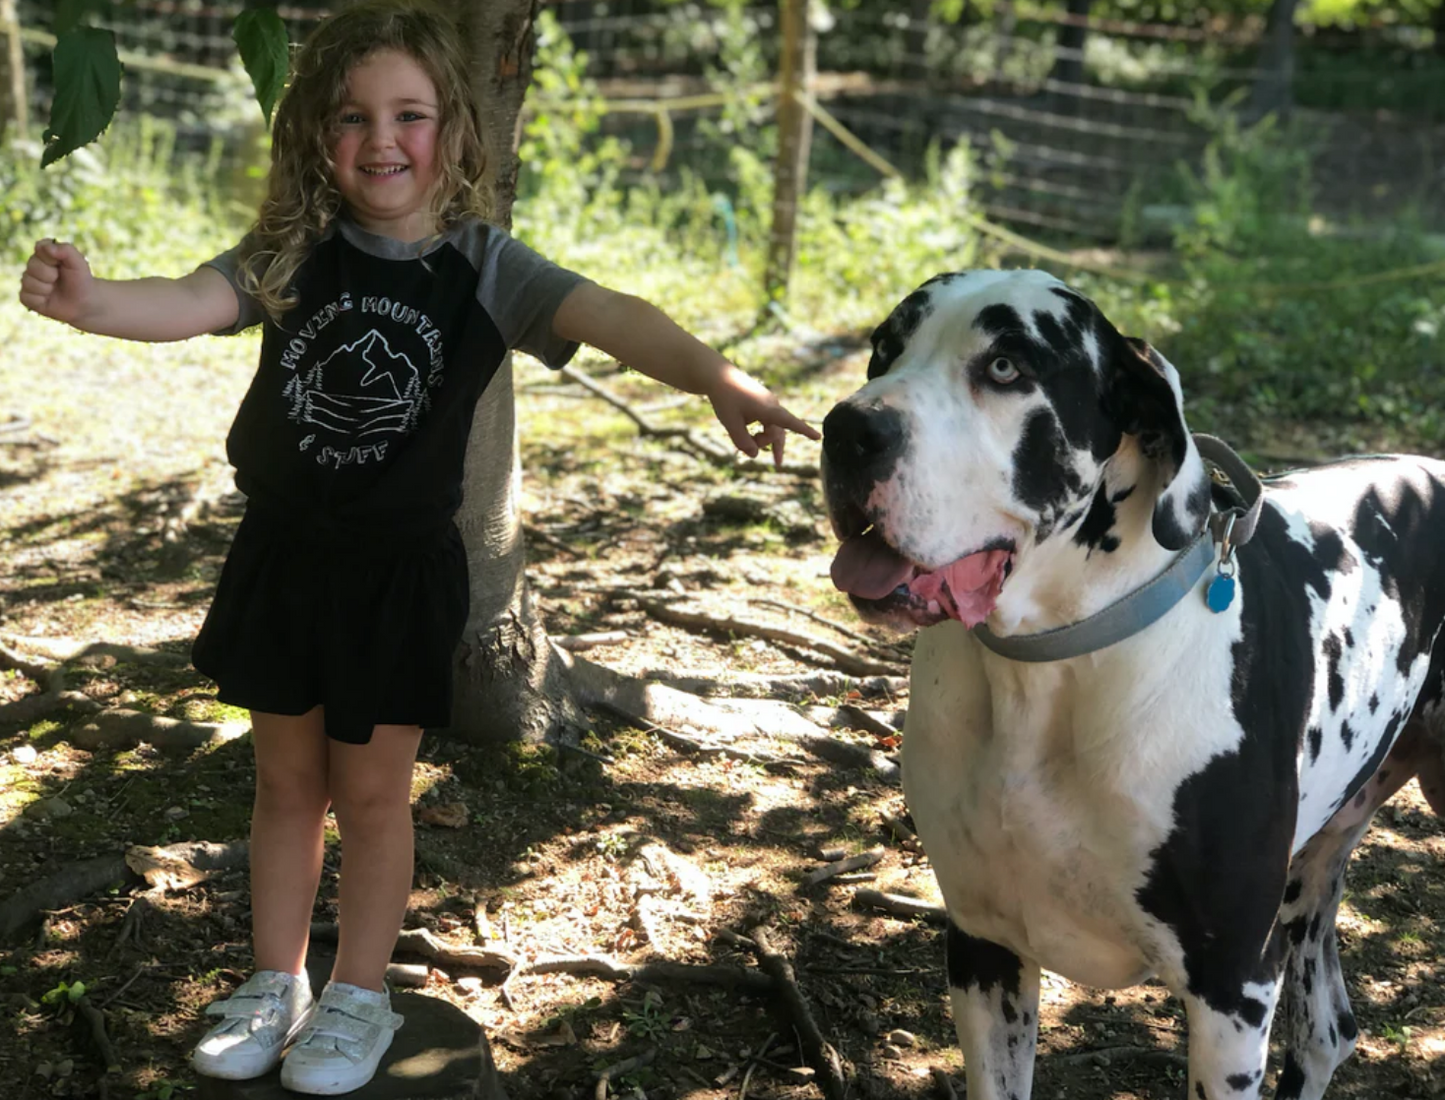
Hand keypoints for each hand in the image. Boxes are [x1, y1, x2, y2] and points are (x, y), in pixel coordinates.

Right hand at [19, 239, 95, 325]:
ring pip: (27, 281)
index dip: (51, 258)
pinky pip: (26, 297)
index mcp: (45, 253)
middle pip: (32, 265)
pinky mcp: (27, 297)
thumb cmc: (81, 281)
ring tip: (55, 290)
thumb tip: (47, 247)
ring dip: (46, 288)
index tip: (60, 264)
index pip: (40, 247)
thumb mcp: (79, 263)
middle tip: (59, 279)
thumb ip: (66, 250)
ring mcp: (29, 280)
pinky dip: (40, 300)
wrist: (84, 304)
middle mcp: (34, 265)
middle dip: (50, 274)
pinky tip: (48, 299)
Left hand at [706, 363, 820, 466]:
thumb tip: (754, 455)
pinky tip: (743, 426)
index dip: (804, 431)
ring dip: (761, 439)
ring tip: (747, 446)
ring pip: (772, 428)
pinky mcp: (761, 403)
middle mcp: (772, 406)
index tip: (818, 437)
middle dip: (764, 444)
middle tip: (747, 448)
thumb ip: (743, 442)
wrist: (717, 376)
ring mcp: (767, 404)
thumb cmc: (725, 399)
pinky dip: (757, 430)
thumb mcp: (731, 424)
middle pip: (777, 432)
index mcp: (768, 409)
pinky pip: (766, 421)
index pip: (790, 423)